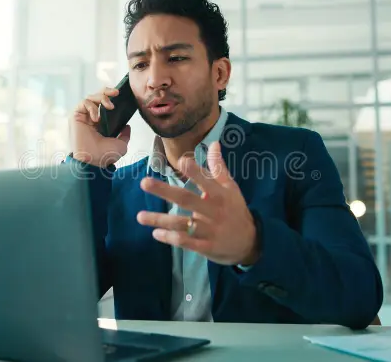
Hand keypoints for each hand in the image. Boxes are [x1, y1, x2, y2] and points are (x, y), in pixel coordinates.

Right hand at [71, 87, 130, 167]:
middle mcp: (92, 119)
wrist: (94, 160)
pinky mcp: (76, 116)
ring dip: (101, 98)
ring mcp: (84, 117)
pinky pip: (83, 103)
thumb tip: (127, 126)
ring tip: (110, 107)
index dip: (111, 97)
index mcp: (101, 124)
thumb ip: (124, 135)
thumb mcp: (121, 145)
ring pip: (91, 97)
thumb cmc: (106, 156)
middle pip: (97, 97)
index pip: (105, 105)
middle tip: (116, 93)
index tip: (120, 95)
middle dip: (107, 91)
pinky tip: (96, 118)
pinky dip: (91, 107)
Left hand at [136, 142, 258, 265]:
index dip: (194, 171)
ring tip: (140, 216)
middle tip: (144, 182)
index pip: (206, 180)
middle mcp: (213, 211)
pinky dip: (170, 238)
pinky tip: (156, 233)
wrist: (250, 242)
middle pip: (186, 199)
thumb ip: (219, 167)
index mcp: (220, 194)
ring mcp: (209, 230)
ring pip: (182, 223)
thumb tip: (214, 143)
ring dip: (160, 219)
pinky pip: (186, 242)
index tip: (181, 161)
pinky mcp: (206, 246)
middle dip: (164, 191)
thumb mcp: (231, 188)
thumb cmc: (236, 210)